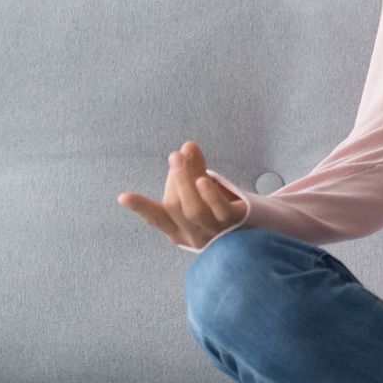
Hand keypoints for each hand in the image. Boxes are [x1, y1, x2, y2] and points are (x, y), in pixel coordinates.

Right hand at [118, 140, 244, 250]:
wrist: (259, 227)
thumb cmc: (222, 210)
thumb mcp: (203, 189)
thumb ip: (194, 169)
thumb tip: (187, 146)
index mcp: (179, 231)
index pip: (157, 219)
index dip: (141, 208)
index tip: (123, 196)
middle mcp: (194, 237)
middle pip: (176, 207)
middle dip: (174, 179)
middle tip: (175, 156)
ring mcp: (215, 233)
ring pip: (194, 210)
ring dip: (185, 182)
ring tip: (181, 158)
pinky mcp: (235, 224)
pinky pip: (220, 212)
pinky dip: (210, 196)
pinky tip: (204, 179)